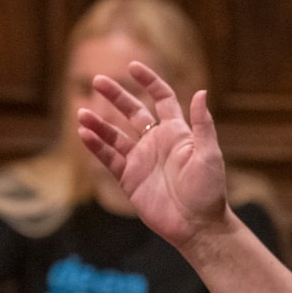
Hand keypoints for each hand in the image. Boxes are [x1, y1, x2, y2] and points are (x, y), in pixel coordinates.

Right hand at [76, 61, 227, 251]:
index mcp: (177, 132)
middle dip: (116, 96)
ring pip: (115, 135)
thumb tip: (201, 92)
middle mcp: (157, 142)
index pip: (162, 98)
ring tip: (82, 112)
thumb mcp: (208, 154)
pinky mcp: (130, 179)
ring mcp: (142, 160)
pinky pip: (109, 158)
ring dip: (99, 123)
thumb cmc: (209, 190)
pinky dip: (96, 146)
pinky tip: (84, 134)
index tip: (133, 67)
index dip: (149, 82)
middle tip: (98, 80)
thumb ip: (203, 124)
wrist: (197, 225)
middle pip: (133, 112)